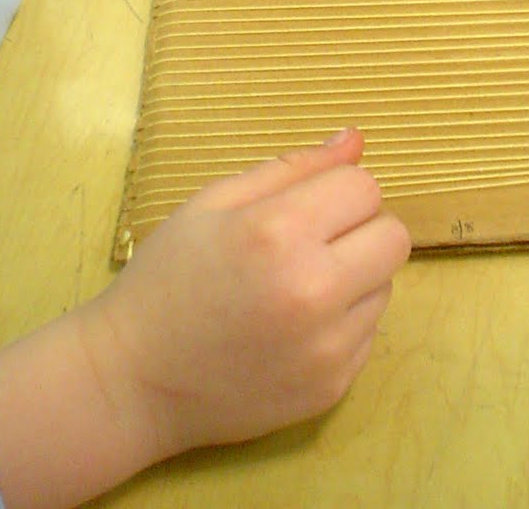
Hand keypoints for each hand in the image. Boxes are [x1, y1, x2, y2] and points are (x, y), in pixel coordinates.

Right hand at [87, 129, 410, 461]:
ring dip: (354, 276)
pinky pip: (368, 333)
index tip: (306, 205)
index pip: (365, 187)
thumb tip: (355, 141)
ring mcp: (327, 348)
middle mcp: (314, 291)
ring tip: (295, 286)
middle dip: (360, 228)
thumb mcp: (214, 202)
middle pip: (394, 236)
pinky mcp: (333, 388)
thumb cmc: (168, 277)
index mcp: (279, 232)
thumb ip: (292, 167)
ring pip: (386, 285)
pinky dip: (342, 322)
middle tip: (312, 241)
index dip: (337, 188)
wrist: (134, 381)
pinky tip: (292, 327)